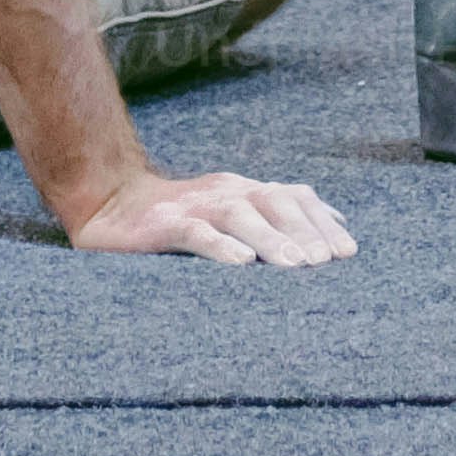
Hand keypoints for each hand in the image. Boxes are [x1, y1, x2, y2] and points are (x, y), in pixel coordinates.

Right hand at [66, 168, 358, 265]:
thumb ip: (274, 219)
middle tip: (328, 262)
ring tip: (296, 266)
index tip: (348, 252)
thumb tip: (333, 224)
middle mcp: (225, 191)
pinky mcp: (163, 224)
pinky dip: (221, 246)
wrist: (107, 201)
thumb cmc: (178, 217)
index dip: (321, 221)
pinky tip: (241, 264)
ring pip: (239, 214)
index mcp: (244, 190)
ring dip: (271, 238)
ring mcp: (194, 205)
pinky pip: (196, 232)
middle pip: (273, 201)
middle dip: (304, 230)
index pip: (292, 196)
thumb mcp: (229, 215)